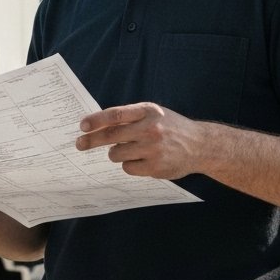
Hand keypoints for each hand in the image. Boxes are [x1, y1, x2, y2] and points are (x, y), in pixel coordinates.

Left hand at [76, 103, 206, 179]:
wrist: (200, 145)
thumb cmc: (171, 127)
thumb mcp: (154, 114)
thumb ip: (131, 117)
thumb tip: (99, 125)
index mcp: (148, 111)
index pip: (116, 114)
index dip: (96, 120)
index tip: (82, 126)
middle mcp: (150, 129)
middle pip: (111, 136)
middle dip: (92, 140)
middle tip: (79, 144)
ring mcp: (153, 149)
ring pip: (116, 154)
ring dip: (115, 153)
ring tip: (127, 150)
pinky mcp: (155, 167)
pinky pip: (128, 168)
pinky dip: (129, 164)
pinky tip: (141, 160)